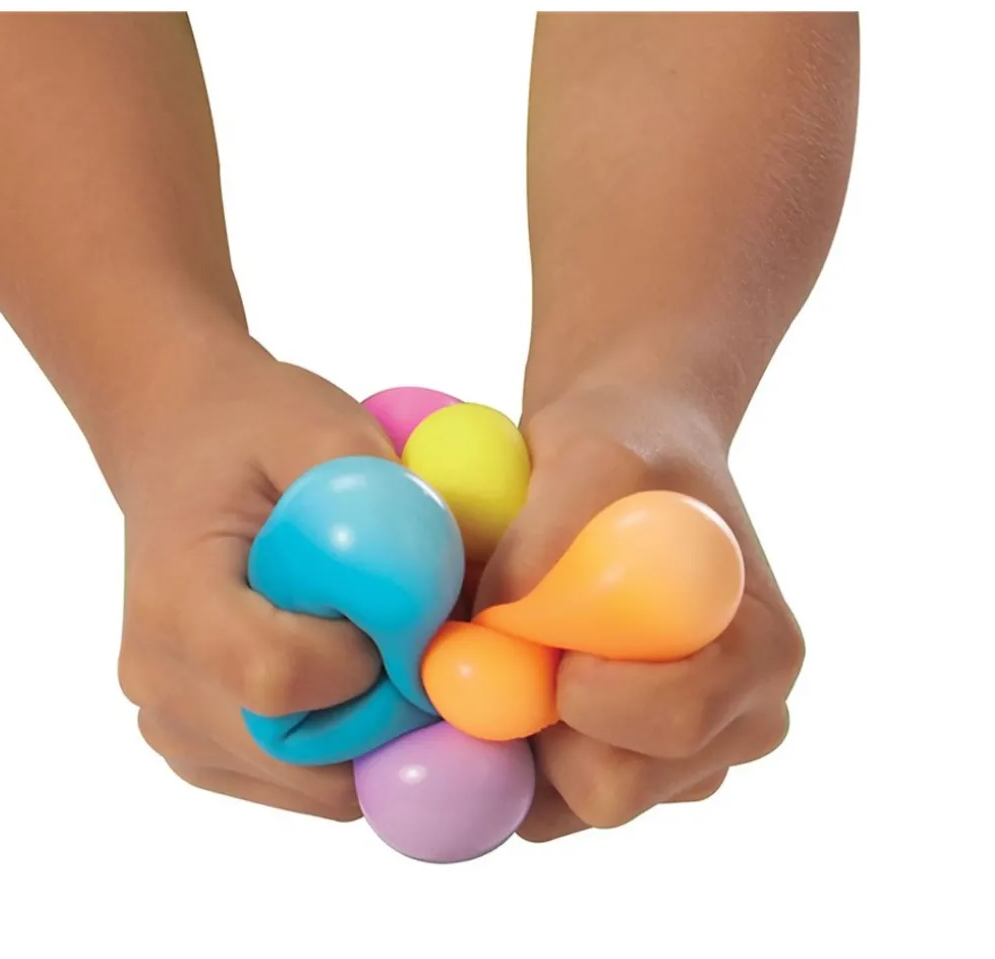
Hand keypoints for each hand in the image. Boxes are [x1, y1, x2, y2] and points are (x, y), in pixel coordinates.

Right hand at [115, 343, 395, 820]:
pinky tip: (351, 670)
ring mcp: (167, 722)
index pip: (279, 680)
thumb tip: (461, 618)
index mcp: (173, 602)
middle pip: (302, 756)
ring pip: (308, 784)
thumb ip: (390, 515)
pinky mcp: (192, 743)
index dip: (369, 660)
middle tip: (418, 641)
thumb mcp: (327, 431)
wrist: (179, 440)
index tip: (404, 609)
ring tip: (378, 645)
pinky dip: (342, 744)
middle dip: (388, 714)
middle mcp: (156, 680)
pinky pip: (292, 780)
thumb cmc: (252, 427)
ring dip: (371, 735)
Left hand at [474, 379, 804, 840]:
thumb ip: (552, 533)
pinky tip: (497, 678)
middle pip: (614, 790)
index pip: (675, 723)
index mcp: (758, 653)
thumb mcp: (591, 456)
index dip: (584, 693)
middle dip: (535, 728)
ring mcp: (678, 758)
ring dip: (512, 738)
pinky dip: (504, 754)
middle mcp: (733, 722)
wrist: (621, 464)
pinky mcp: (617, 768)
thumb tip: (497, 622)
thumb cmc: (623, 452)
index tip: (533, 629)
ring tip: (504, 643)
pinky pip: (544, 801)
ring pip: (567, 803)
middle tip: (497, 647)